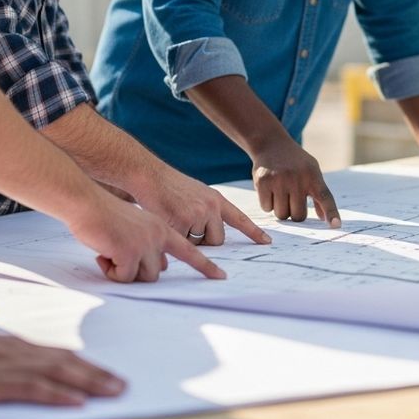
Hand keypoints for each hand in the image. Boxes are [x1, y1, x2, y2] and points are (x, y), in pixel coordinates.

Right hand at [0, 328, 125, 409]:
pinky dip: (56, 394)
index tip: (105, 375)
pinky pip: (30, 388)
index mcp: (11, 348)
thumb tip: (19, 374)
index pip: (56, 356)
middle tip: (122, 385)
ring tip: (112, 391)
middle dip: (95, 374)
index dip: (83, 366)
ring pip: (55, 373)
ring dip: (87, 383)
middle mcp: (14, 353)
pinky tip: (75, 401)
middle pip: (63, 362)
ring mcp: (3, 366)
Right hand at [68, 193, 227, 280]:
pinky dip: (110, 271)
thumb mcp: (139, 227)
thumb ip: (153, 243)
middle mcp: (161, 234)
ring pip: (143, 276)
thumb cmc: (108, 214)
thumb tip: (161, 268)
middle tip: (118, 254)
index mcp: (165, 228)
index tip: (221, 277)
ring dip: (123, 271)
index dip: (206, 266)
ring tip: (110, 251)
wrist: (88, 202)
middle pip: (157, 273)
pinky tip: (103, 252)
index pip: (190, 250)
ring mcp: (147, 242)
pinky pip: (123, 277)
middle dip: (137, 270)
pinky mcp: (131, 250)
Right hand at [131, 163, 270, 246]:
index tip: (268, 242)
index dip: (254, 232)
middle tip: (188, 227)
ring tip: (175, 219)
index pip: (240, 219)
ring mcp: (197, 214)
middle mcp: (211, 207)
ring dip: (188, 239)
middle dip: (206, 241)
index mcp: (216, 200)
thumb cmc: (170, 186)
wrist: (150, 175)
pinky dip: (174, 238)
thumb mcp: (197, 193)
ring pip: (199, 243)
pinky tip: (166, 221)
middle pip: (218, 240)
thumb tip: (213, 234)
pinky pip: (182, 242)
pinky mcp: (181, 222)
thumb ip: (207, 211)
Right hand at [251, 140, 340, 226]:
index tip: (336, 225)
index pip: (325, 197)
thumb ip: (319, 194)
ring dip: (280, 209)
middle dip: (294, 212)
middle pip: (298, 216)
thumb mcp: (312, 171)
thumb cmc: (295, 162)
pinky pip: (266, 208)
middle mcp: (297, 177)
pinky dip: (267, 203)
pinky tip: (269, 189)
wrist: (271, 143)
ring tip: (280, 193)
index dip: (331, 213)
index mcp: (313, 175)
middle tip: (291, 199)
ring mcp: (279, 179)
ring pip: (281, 214)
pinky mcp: (263, 182)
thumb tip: (324, 218)